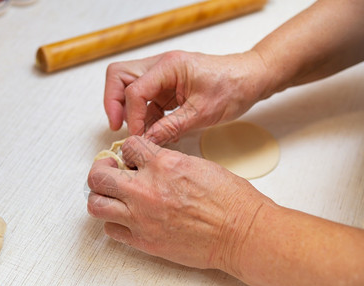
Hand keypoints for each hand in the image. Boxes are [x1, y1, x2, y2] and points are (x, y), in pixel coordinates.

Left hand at [87, 136, 275, 274]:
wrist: (241, 234)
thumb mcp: (198, 165)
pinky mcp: (144, 241)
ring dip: (101, 197)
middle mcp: (147, 190)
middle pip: (99, 175)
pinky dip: (115, 222)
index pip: (127, 146)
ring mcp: (142, 218)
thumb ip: (167, 162)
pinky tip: (126, 219)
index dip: (128, 150)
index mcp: (164, 165)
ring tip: (112, 196)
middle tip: (109, 171)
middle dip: (101, 170)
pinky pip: (112, 230)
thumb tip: (149, 163)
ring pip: (96, 204)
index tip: (130, 156)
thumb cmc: (230, 201)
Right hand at [104, 50, 268, 144]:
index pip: (134, 89)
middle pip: (119, 77)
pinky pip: (145, 100)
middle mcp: (161, 67)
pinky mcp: (167, 87)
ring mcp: (162, 76)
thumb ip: (170, 127)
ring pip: (128, 88)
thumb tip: (146, 141)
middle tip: (118, 126)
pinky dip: (144, 116)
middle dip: (114, 102)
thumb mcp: (201, 113)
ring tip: (140, 133)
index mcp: (169, 66)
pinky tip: (153, 131)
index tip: (137, 136)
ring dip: (129, 111)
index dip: (131, 115)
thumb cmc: (232, 87)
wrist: (250, 80)